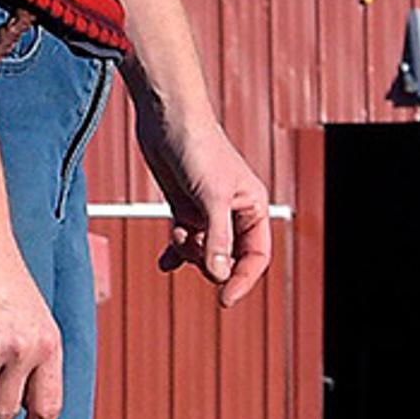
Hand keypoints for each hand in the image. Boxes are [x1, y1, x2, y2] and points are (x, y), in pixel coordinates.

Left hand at [132, 100, 273, 305]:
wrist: (167, 117)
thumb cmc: (197, 148)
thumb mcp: (210, 196)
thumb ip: (217, 237)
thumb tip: (220, 276)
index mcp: (252, 206)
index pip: (255, 256)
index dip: (242, 280)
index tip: (224, 300)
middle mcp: (233, 211)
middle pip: (228, 258)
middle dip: (208, 260)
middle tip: (190, 243)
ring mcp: (207, 210)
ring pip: (203, 252)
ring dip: (188, 250)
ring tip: (177, 233)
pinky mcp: (184, 206)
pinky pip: (184, 240)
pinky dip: (175, 251)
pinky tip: (164, 265)